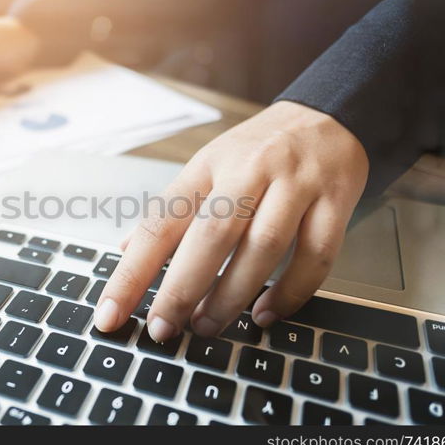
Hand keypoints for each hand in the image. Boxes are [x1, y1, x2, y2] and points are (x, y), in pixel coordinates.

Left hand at [94, 101, 368, 340]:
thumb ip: (171, 211)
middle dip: (182, 288)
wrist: (326, 115)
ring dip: (233, 294)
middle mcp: (248, 171)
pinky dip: (291, 291)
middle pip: (211, 234)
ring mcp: (295, 185)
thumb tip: (126, 249)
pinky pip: (315, 255)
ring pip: (264, 246)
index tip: (110, 312)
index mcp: (206, 167)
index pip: (159, 222)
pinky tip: (268, 312)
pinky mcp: (335, 201)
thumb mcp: (205, 168)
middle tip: (163, 329)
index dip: (131, 272)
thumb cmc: (256, 151)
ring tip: (208, 326)